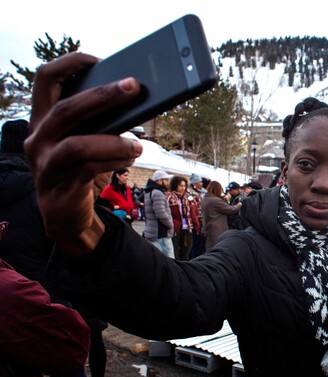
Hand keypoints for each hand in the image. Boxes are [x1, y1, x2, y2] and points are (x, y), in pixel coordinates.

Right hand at [24, 52, 142, 255]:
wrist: (66, 216)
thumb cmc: (79, 169)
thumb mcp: (83, 140)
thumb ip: (96, 121)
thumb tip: (132, 96)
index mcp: (42, 119)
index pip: (45, 79)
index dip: (70, 64)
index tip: (99, 59)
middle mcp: (38, 138)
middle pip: (66, 109)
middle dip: (102, 95)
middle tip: (132, 86)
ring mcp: (46, 163)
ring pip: (77, 144)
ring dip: (114, 140)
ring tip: (138, 144)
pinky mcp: (60, 185)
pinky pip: (88, 168)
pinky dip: (114, 160)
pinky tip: (130, 157)